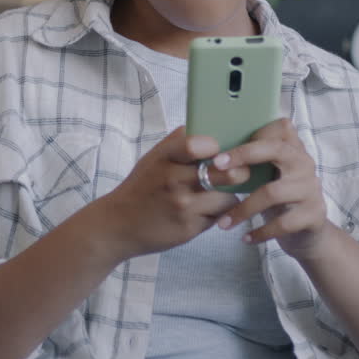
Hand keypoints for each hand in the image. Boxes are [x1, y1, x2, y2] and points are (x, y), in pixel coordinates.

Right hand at [94, 126, 247, 259]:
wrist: (118, 225)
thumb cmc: (141, 187)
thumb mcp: (153, 158)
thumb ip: (180, 142)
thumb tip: (211, 129)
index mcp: (165, 158)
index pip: (197, 145)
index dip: (216, 146)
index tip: (219, 150)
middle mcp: (174, 181)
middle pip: (226, 173)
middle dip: (239, 172)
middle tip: (240, 171)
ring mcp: (183, 207)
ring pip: (229, 198)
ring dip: (230, 195)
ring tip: (223, 193)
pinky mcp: (189, 229)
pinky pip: (218, 217)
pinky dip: (218, 213)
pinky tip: (207, 210)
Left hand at [214, 118, 334, 260]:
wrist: (307, 234)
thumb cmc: (276, 199)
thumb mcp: (265, 176)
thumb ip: (250, 161)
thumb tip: (210, 151)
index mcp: (291, 149)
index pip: (277, 128)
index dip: (249, 138)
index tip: (219, 153)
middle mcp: (304, 163)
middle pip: (277, 150)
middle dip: (244, 155)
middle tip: (215, 167)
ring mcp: (312, 188)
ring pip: (272, 192)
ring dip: (243, 209)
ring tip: (223, 223)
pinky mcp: (314, 214)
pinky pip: (283, 223)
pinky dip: (261, 232)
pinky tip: (245, 238)